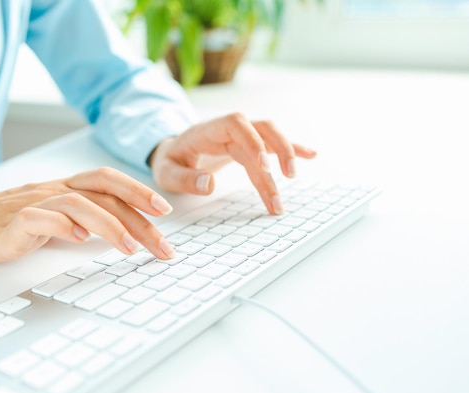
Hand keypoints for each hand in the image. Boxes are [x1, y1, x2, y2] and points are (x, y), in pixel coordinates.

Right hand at [0, 167, 175, 264]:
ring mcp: (35, 202)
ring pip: (77, 203)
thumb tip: (128, 231)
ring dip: (109, 225)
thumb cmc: (16, 223)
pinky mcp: (14, 221)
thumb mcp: (59, 218)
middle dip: (139, 218)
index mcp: (68, 188)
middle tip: (161, 244)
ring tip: (130, 249)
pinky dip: (62, 226)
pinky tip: (79, 241)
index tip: (165, 212)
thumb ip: (88, 218)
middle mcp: (56, 190)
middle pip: (104, 194)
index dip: (138, 191)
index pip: (109, 181)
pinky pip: (39, 217)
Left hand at [149, 113, 316, 213]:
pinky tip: (311, 155)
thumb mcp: (166, 173)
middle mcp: (228, 128)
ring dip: (285, 153)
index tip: (263, 166)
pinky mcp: (249, 144)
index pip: (236, 124)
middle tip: (287, 178)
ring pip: (270, 136)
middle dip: (277, 150)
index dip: (252, 141)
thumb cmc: (170, 161)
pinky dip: (292, 147)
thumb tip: (210, 184)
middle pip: (260, 129)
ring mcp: (241, 135)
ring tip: (293, 177)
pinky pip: (273, 142)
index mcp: (207, 130)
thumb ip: (185, 178)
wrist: (172, 152)